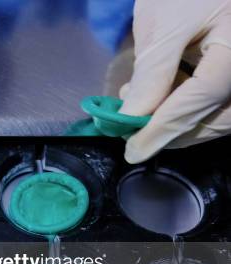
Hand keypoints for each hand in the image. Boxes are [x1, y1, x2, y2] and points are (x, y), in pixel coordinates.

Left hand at [119, 0, 230, 163]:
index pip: (200, 101)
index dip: (163, 130)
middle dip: (172, 131)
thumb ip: (153, 73)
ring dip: (177, 119)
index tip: (133, 151)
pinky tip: (156, 95)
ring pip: (219, 114)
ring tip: (136, 106)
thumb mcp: (165, 24)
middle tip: (133, 132)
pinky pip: (218, 99)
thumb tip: (132, 118)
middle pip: (218, 117)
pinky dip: (186, 104)